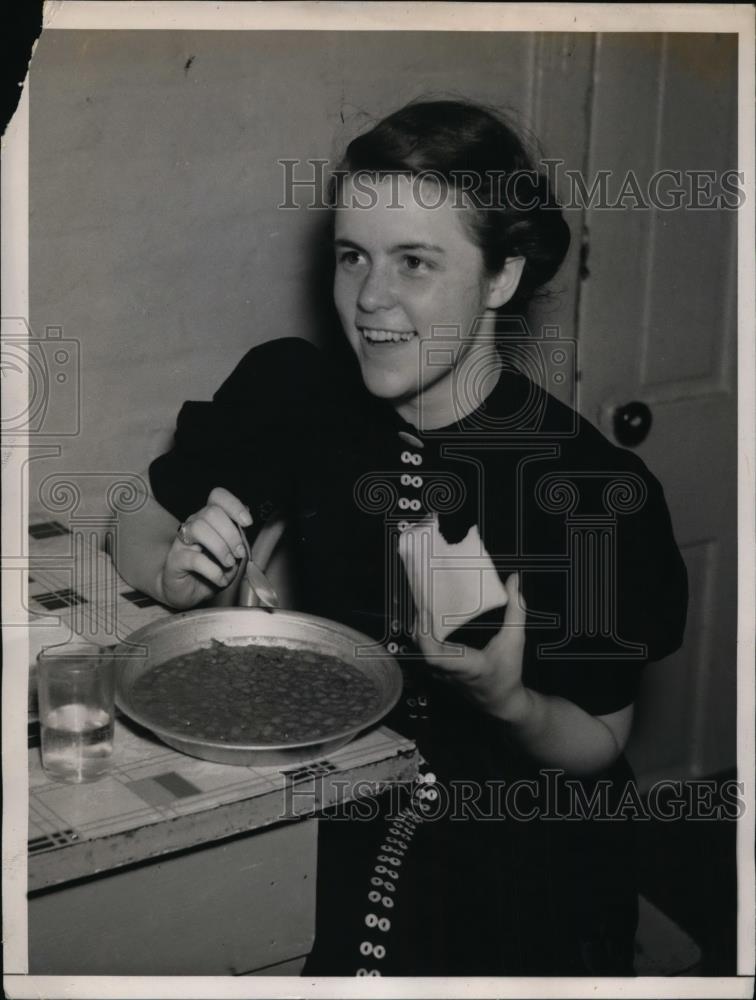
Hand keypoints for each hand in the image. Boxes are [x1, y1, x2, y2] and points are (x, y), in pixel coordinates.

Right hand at [159, 487, 251, 608]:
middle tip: (239, 553)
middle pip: (211, 512)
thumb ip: (239, 539)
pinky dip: (213, 571)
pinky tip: (220, 579)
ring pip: (199, 528)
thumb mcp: (231, 553)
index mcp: (209, 518)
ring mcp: (182, 540)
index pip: (217, 497)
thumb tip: (246, 526)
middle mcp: (194, 523)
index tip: (247, 523)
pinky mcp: (174, 560)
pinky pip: (195, 558)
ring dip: (221, 548)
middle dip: (231, 534)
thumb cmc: (212, 569)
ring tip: (229, 564)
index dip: (234, 505)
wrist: (187, 590)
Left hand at [414, 572, 529, 720]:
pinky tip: (427, 619)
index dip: (425, 634)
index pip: (434, 655)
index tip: (425, 612)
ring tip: (424, 604)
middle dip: (419, 622)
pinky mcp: (437, 670)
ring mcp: (439, 672)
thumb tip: (514, 582)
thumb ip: (516, 610)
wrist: (501, 700)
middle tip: (424, 598)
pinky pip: (423, 651)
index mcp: (465, 665)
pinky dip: (422, 634)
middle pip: (420, 647)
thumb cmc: (507, 674)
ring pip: (418, 649)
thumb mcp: (515, 640)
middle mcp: (447, 670)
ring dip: (419, 627)